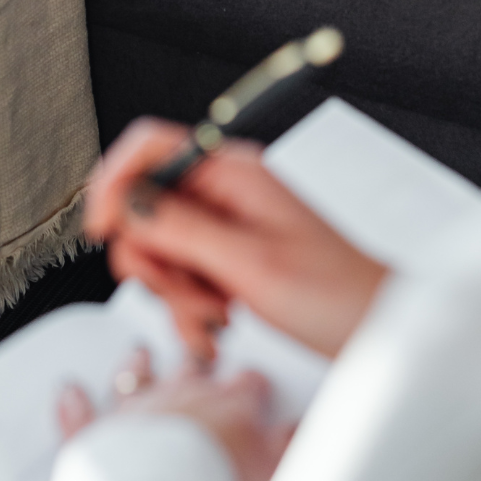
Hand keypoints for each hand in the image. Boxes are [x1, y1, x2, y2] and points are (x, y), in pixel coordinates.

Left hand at [57, 345, 292, 480]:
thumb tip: (302, 431)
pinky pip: (82, 416)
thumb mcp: (272, 473)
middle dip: (195, 359)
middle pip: (190, 370)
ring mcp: (137, 413)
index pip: (246, 387)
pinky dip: (74, 404)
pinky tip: (67, 390)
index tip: (256, 382)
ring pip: (136, 379)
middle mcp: (180, 399)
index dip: (253, 385)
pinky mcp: (98, 438)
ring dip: (137, 366)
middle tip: (197, 347)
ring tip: (138, 350)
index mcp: (226, 408)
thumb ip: (289, 447)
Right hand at [85, 120, 388, 362]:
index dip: (114, 183)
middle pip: (144, 206)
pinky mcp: (228, 260)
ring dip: (174, 291)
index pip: (149, 146)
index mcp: (233, 171)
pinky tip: (218, 325)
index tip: (102, 229)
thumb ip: (182, 229)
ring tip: (214, 314)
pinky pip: (180, 276)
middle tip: (187, 290)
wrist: (377, 334)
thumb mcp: (249, 264)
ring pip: (158, 248)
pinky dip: (188, 308)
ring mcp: (226, 226)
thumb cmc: (337, 295)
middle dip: (154, 259)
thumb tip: (125, 203)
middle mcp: (226, 191)